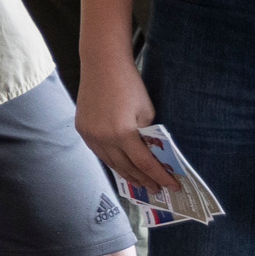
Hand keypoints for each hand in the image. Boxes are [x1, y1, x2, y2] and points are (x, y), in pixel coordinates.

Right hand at [74, 57, 170, 193]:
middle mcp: (103, 138)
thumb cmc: (129, 85)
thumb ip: (147, 135)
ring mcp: (90, 135)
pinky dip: (112, 161)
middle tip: (157, 190)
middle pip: (126, 167)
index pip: (144, 163)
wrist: (102, 65)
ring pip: (110, 163)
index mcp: (122, 133)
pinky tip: (121, 166)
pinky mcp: (82, 130)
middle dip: (144, 180)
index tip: (172, 186)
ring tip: (140, 183)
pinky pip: (99, 152)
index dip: (160, 177)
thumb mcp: (146, 111)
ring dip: (127, 174)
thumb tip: (149, 153)